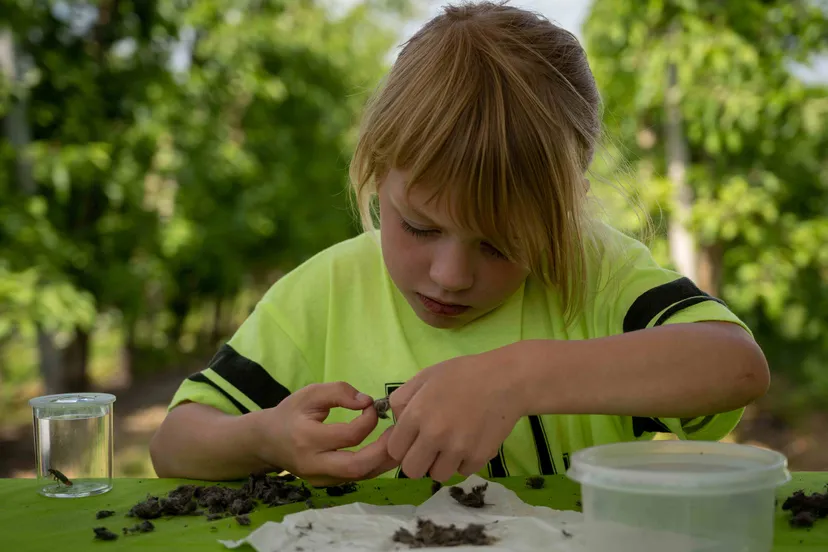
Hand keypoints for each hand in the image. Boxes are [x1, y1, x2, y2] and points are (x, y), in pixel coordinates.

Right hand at [253, 382, 398, 486]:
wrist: (267, 441)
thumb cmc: (291, 413)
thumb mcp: (310, 393)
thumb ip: (339, 391)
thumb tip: (367, 402)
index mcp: (307, 438)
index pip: (349, 436)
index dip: (368, 421)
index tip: (372, 407)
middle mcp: (313, 464)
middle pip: (357, 467)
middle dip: (383, 451)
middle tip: (399, 433)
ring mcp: (319, 479)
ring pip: (359, 477)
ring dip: (383, 461)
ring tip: (398, 442)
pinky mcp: (326, 484)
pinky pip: (355, 478)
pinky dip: (373, 465)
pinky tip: (383, 451)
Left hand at [387, 348, 523, 481]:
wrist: (505, 380)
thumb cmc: (462, 374)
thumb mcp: (425, 377)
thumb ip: (402, 400)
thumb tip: (396, 425)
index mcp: (417, 414)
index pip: (394, 450)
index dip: (402, 445)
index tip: (412, 438)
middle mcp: (435, 435)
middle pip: (411, 471)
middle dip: (418, 460)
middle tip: (429, 447)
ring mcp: (458, 449)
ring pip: (437, 475)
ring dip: (441, 463)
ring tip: (451, 444)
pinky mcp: (478, 458)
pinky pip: (461, 472)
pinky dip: (463, 462)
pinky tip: (469, 442)